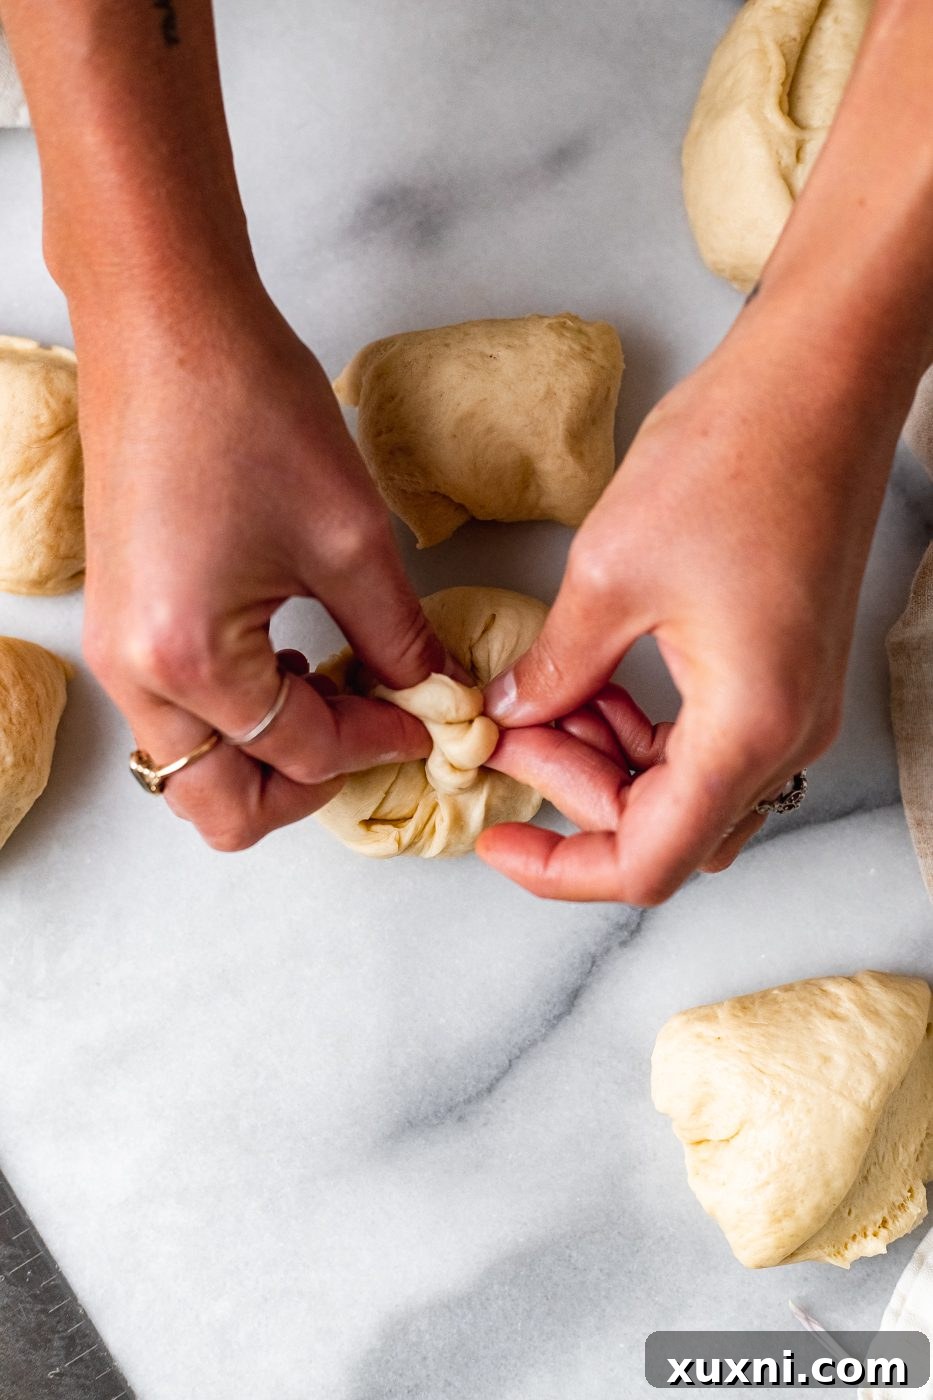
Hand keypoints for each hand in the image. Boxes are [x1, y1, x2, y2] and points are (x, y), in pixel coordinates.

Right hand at [77, 277, 447, 849]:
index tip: (434, 721)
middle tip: (372, 737)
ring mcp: (116, 650)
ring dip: (267, 755)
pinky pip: (177, 713)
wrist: (167, 322)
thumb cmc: (248, 408)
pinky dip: (236, 715)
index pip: (300, 753)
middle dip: (305, 789)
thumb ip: (398, 638)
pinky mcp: (120, 621)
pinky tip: (290, 660)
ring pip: (193, 766)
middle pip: (220, 805)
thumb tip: (435, 694)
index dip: (381, 743)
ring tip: (336, 692)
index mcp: (189, 659)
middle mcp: (135, 673)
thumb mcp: (350, 537)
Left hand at [477, 301, 909, 903]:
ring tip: (540, 697)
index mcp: (749, 728)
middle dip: (573, 792)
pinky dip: (638, 727)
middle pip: (667, 829)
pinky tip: (587, 679)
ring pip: (682, 787)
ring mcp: (791, 704)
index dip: (560, 869)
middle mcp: (785, 734)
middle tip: (507, 731)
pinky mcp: (782, 671)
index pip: (648, 861)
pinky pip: (702, 739)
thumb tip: (512, 718)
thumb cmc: (732, 459)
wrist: (819, 379)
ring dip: (603, 759)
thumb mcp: (609, 573)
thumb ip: (556, 669)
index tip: (495, 836)